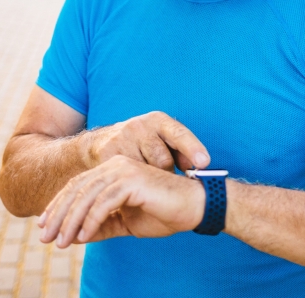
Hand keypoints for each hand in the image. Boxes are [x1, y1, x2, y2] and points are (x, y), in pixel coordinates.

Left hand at [38, 155, 204, 247]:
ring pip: (87, 196)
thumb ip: (102, 226)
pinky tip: (83, 237)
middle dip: (58, 215)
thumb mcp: (126, 223)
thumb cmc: (163, 213)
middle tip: (45, 238)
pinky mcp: (133, 181)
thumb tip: (75, 237)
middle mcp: (115, 166)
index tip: (45, 226)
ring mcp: (124, 171)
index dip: (58, 206)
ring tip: (61, 242)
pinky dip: (91, 221)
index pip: (77, 186)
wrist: (194, 208)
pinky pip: (104, 203)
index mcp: (112, 170)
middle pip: (77, 189)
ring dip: (71, 221)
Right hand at [82, 111, 209, 171]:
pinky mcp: (107, 154)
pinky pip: (127, 178)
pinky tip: (131, 181)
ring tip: (144, 176)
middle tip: (161, 175)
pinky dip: (132, 184)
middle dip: (165, 173)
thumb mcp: (162, 140)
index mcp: (158, 120)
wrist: (100, 143)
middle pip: (162, 159)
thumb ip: (180, 152)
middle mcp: (139, 126)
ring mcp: (121, 139)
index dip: (192, 148)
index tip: (204, 162)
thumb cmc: (142, 145)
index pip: (178, 134)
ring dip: (148, 180)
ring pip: (145, 171)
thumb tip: (196, 166)